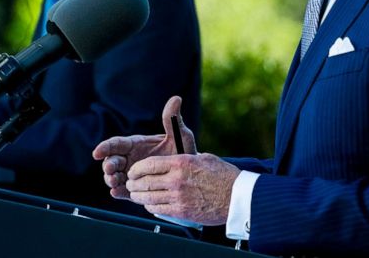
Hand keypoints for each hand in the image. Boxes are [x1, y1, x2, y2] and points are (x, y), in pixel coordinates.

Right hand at [91, 96, 195, 199]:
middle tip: (110, 170)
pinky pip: (123, 191)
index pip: (116, 144)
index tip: (97, 153)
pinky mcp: (135, 189)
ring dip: (110, 179)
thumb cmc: (182, 152)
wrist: (189, 176)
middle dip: (108, 165)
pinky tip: (116, 193)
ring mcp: (131, 175)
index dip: (105, 147)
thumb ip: (172, 120)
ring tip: (114, 182)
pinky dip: (118, 192)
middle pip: (111, 161)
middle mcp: (130, 159)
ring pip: (113, 177)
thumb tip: (176, 98)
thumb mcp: (179, 136)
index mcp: (135, 144)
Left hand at [125, 153, 239, 225]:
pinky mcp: (181, 211)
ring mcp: (178, 196)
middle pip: (144, 182)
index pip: (148, 164)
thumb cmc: (224, 176)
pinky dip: (150, 206)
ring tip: (135, 194)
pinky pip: (157, 209)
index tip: (133, 171)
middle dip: (133, 183)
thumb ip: (186, 157)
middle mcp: (176, 179)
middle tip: (130, 184)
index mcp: (181, 162)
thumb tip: (176, 157)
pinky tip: (149, 204)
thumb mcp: (204, 158)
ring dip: (138, 196)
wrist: (238, 197)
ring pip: (148, 197)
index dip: (136, 169)